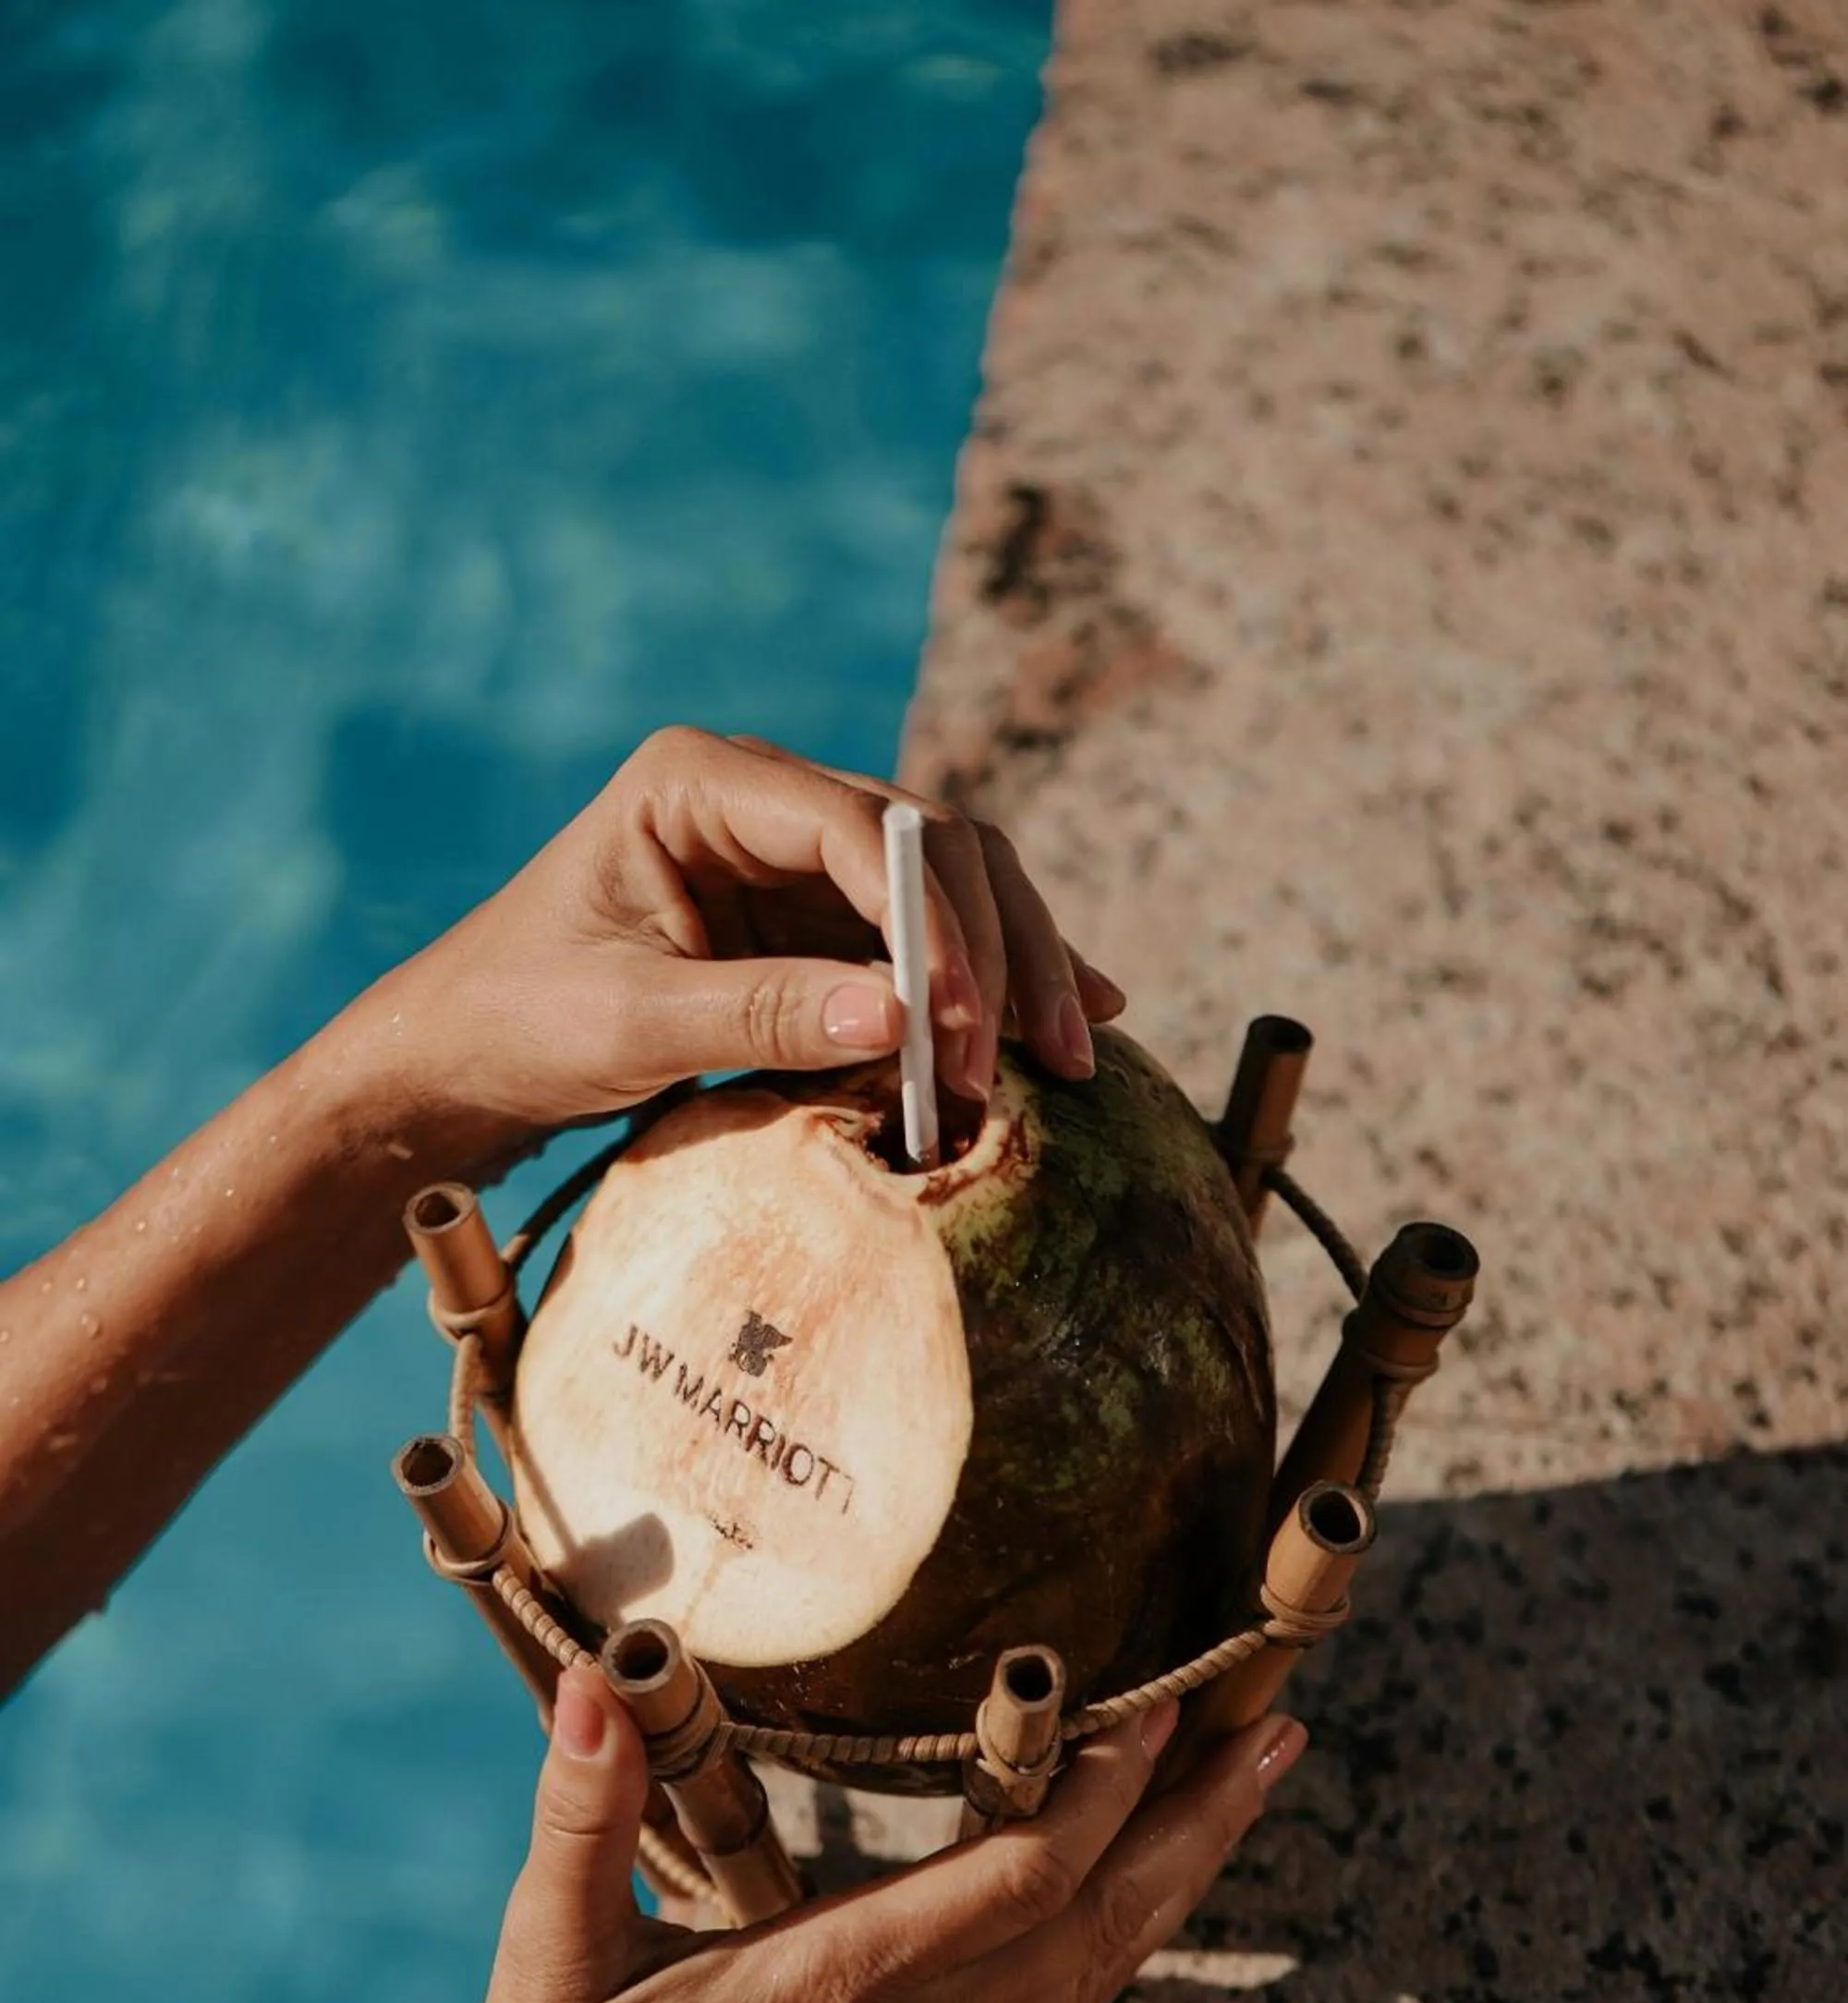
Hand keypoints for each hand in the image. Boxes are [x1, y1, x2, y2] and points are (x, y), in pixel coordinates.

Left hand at [367, 727, 1124, 1171]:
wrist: (461, 1058)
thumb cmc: (517, 1022)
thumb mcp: (631, 1022)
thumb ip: (762, 1012)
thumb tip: (904, 1016)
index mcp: (700, 779)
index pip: (859, 829)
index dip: (931, 924)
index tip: (959, 1028)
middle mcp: (763, 797)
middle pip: (929, 844)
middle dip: (992, 950)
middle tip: (1033, 1060)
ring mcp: (796, 855)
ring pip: (951, 884)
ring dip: (1013, 967)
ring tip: (1072, 1055)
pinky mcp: (815, 918)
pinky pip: (927, 938)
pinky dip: (990, 983)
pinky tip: (1069, 1018)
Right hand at [428, 1669, 1306, 2002]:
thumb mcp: (549, 1953)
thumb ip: (583, 1812)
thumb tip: (601, 1685)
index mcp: (831, 1985)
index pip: (1016, 1880)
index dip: (1102, 1792)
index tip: (1161, 1702)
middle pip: (1101, 1921)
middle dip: (1198, 1821)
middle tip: (1278, 1725)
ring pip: (1099, 1967)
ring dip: (1184, 1871)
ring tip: (1249, 1780)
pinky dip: (1127, 1929)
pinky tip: (1152, 1883)